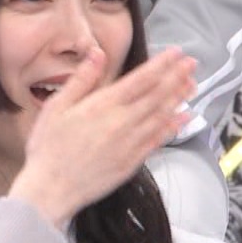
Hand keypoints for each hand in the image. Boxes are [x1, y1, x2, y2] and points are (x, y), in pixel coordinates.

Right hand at [9, 46, 195, 226]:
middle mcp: (122, 122)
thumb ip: (81, 79)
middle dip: (177, 77)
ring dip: (179, 98)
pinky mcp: (132, 161)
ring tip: (192, 84)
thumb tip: (97, 53)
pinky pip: (158, 140)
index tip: (176, 52)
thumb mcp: (56, 107)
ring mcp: (130, 143)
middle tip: (192, 63)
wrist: (51, 190)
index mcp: (104, 105)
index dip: (162, 64)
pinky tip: (183, 118)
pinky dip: (173, 127)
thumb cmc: (48, 148)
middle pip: (157, 95)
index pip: (141, 79)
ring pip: (161, 115)